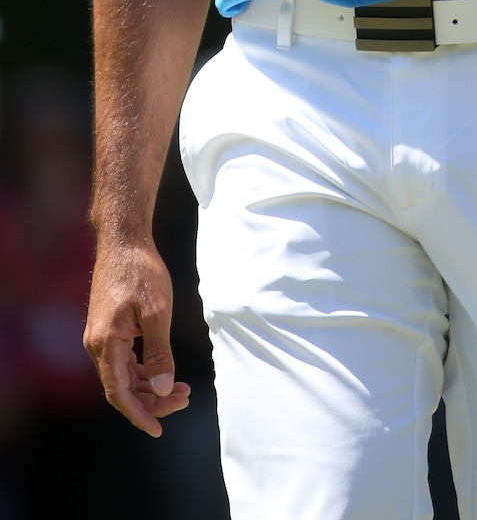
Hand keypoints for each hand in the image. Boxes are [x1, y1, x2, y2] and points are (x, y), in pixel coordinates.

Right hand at [84, 238, 190, 436]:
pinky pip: (122, 361)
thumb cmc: (141, 271)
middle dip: (152, 400)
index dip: (139, 414)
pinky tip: (162, 370)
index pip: (119, 393)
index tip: (159, 429)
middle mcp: (98, 345)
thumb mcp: (157, 313)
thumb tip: (161, 388)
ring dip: (149, 386)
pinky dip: (142, 370)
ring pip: (123, 375)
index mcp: (107, 344)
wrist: (124, 240)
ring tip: (181, 388)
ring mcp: (101, 336)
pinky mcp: (108, 328)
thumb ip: (159, 353)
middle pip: (122, 388)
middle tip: (185, 398)